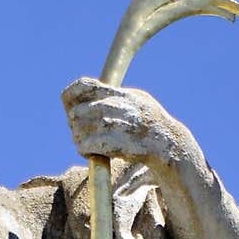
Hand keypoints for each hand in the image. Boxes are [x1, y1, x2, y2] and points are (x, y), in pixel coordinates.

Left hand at [62, 77, 195, 172]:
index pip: (84, 85)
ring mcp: (114, 125)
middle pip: (77, 112)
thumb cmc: (152, 123)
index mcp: (119, 94)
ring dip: (79, 138)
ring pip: (77, 131)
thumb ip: (115, 94)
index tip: (69, 104)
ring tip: (88, 142)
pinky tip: (92, 152)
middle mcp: (115, 106)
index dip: (71, 95)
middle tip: (83, 129)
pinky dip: (84, 150)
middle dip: (76, 123)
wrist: (169, 144)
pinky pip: (84, 146)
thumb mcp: (137, 99)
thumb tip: (94, 88)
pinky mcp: (113, 143)